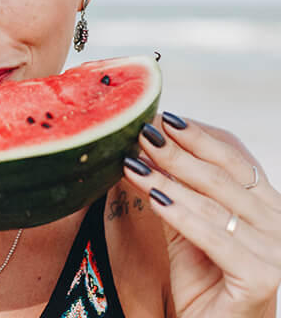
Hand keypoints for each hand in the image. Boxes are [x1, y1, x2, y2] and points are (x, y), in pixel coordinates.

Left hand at [123, 114, 280, 317]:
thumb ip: (174, 191)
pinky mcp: (262, 278)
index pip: (233, 161)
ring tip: (133, 160)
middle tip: (142, 131)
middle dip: (176, 152)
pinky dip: (181, 216)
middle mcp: (279, 224)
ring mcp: (276, 252)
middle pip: (221, 177)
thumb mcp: (186, 227)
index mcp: (267, 206)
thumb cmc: (203, 281)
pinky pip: (214, 238)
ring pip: (212, 204)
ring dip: (167, 179)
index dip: (197, 138)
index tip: (163, 118)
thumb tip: (144, 149)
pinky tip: (154, 198)